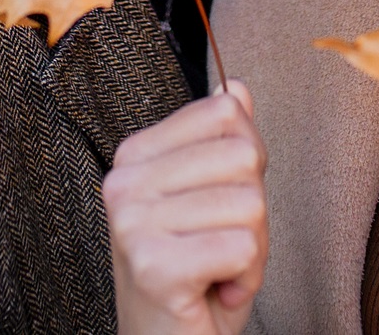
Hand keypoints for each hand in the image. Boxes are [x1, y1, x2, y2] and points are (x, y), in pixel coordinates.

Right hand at [104, 82, 267, 334]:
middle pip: (244, 157)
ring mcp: (133, 223)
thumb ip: (222, 142)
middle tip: (221, 247)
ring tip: (217, 270)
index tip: (221, 204)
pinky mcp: (152, 265)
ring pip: (250, 206)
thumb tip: (237, 87)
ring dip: (251, 251)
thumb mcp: (213, 200)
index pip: (226, 112)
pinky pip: (242, 248)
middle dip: (254, 212)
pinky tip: (214, 291)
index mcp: (135, 154)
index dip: (248, 162)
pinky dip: (245, 278)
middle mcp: (124, 182)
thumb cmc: (195, 275)